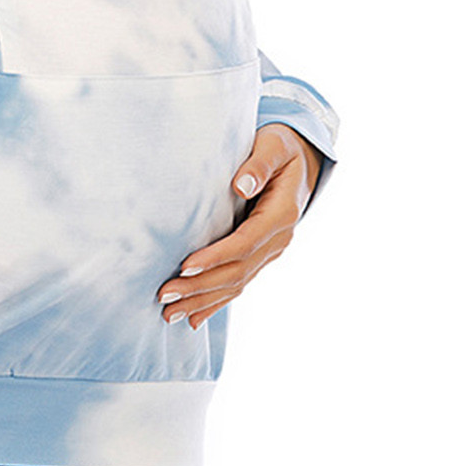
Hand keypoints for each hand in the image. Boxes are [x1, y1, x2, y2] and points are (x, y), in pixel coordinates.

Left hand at [155, 124, 323, 329]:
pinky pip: (238, 284)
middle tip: (165, 295)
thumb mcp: (274, 145)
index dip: (216, 257)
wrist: (300, 161)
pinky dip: (215, 303)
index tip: (185, 266)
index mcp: (281, 214)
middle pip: (237, 271)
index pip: (245, 242)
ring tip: (170, 314)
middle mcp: (278, 239)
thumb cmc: (280, 147)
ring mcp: (271, 251)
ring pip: (236, 284)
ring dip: (203, 301)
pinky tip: (193, 319)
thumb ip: (258, 164)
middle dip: (200, 286)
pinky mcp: (260, 256)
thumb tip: (241, 185)